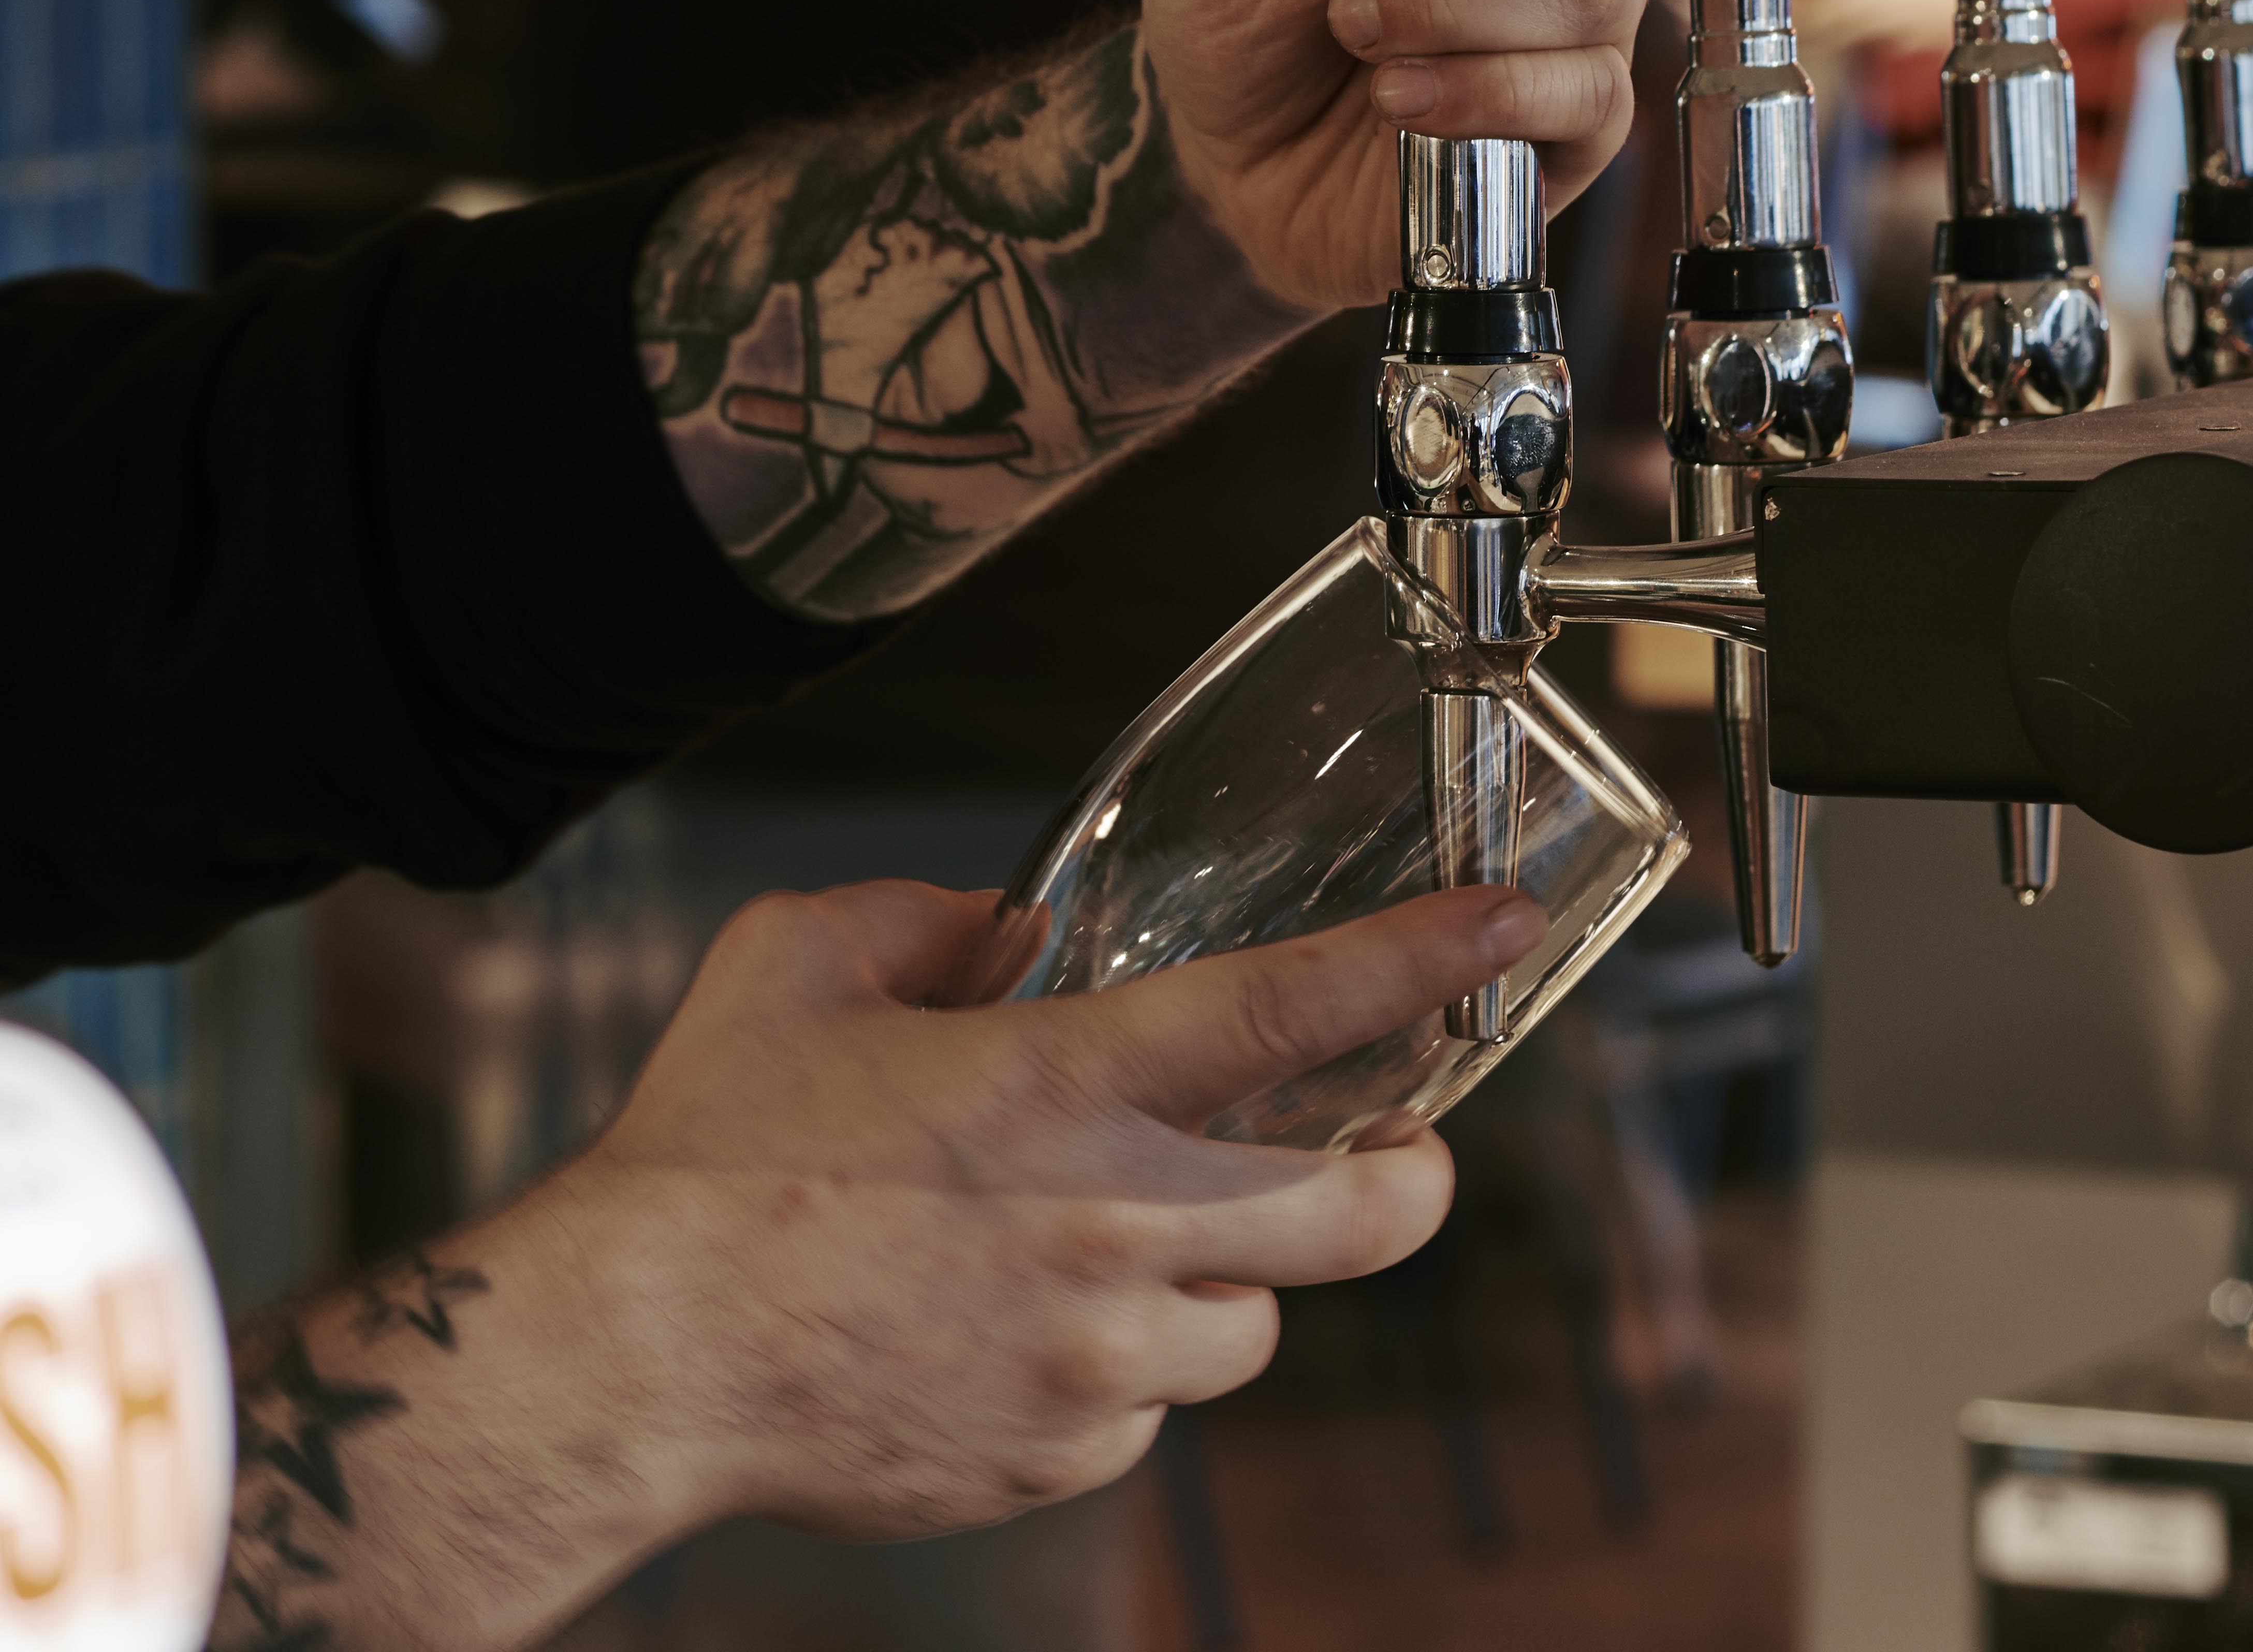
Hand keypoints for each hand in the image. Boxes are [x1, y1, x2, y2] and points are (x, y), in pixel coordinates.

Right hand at [611, 879, 1539, 1536]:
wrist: (627, 1363)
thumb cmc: (704, 1167)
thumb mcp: (793, 970)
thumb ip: (918, 920)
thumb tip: (1005, 927)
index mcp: (1066, 1090)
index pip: (1295, 1009)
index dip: (1419, 959)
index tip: (1499, 926)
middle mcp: (1109, 1230)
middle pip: (1368, 1218)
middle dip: (1412, 1178)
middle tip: (1394, 1149)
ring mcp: (1091, 1362)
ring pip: (1250, 1328)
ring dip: (1220, 1287)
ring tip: (1119, 1256)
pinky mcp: (1055, 1458)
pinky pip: (1144, 1417)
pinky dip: (1113, 1378)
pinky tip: (1018, 1339)